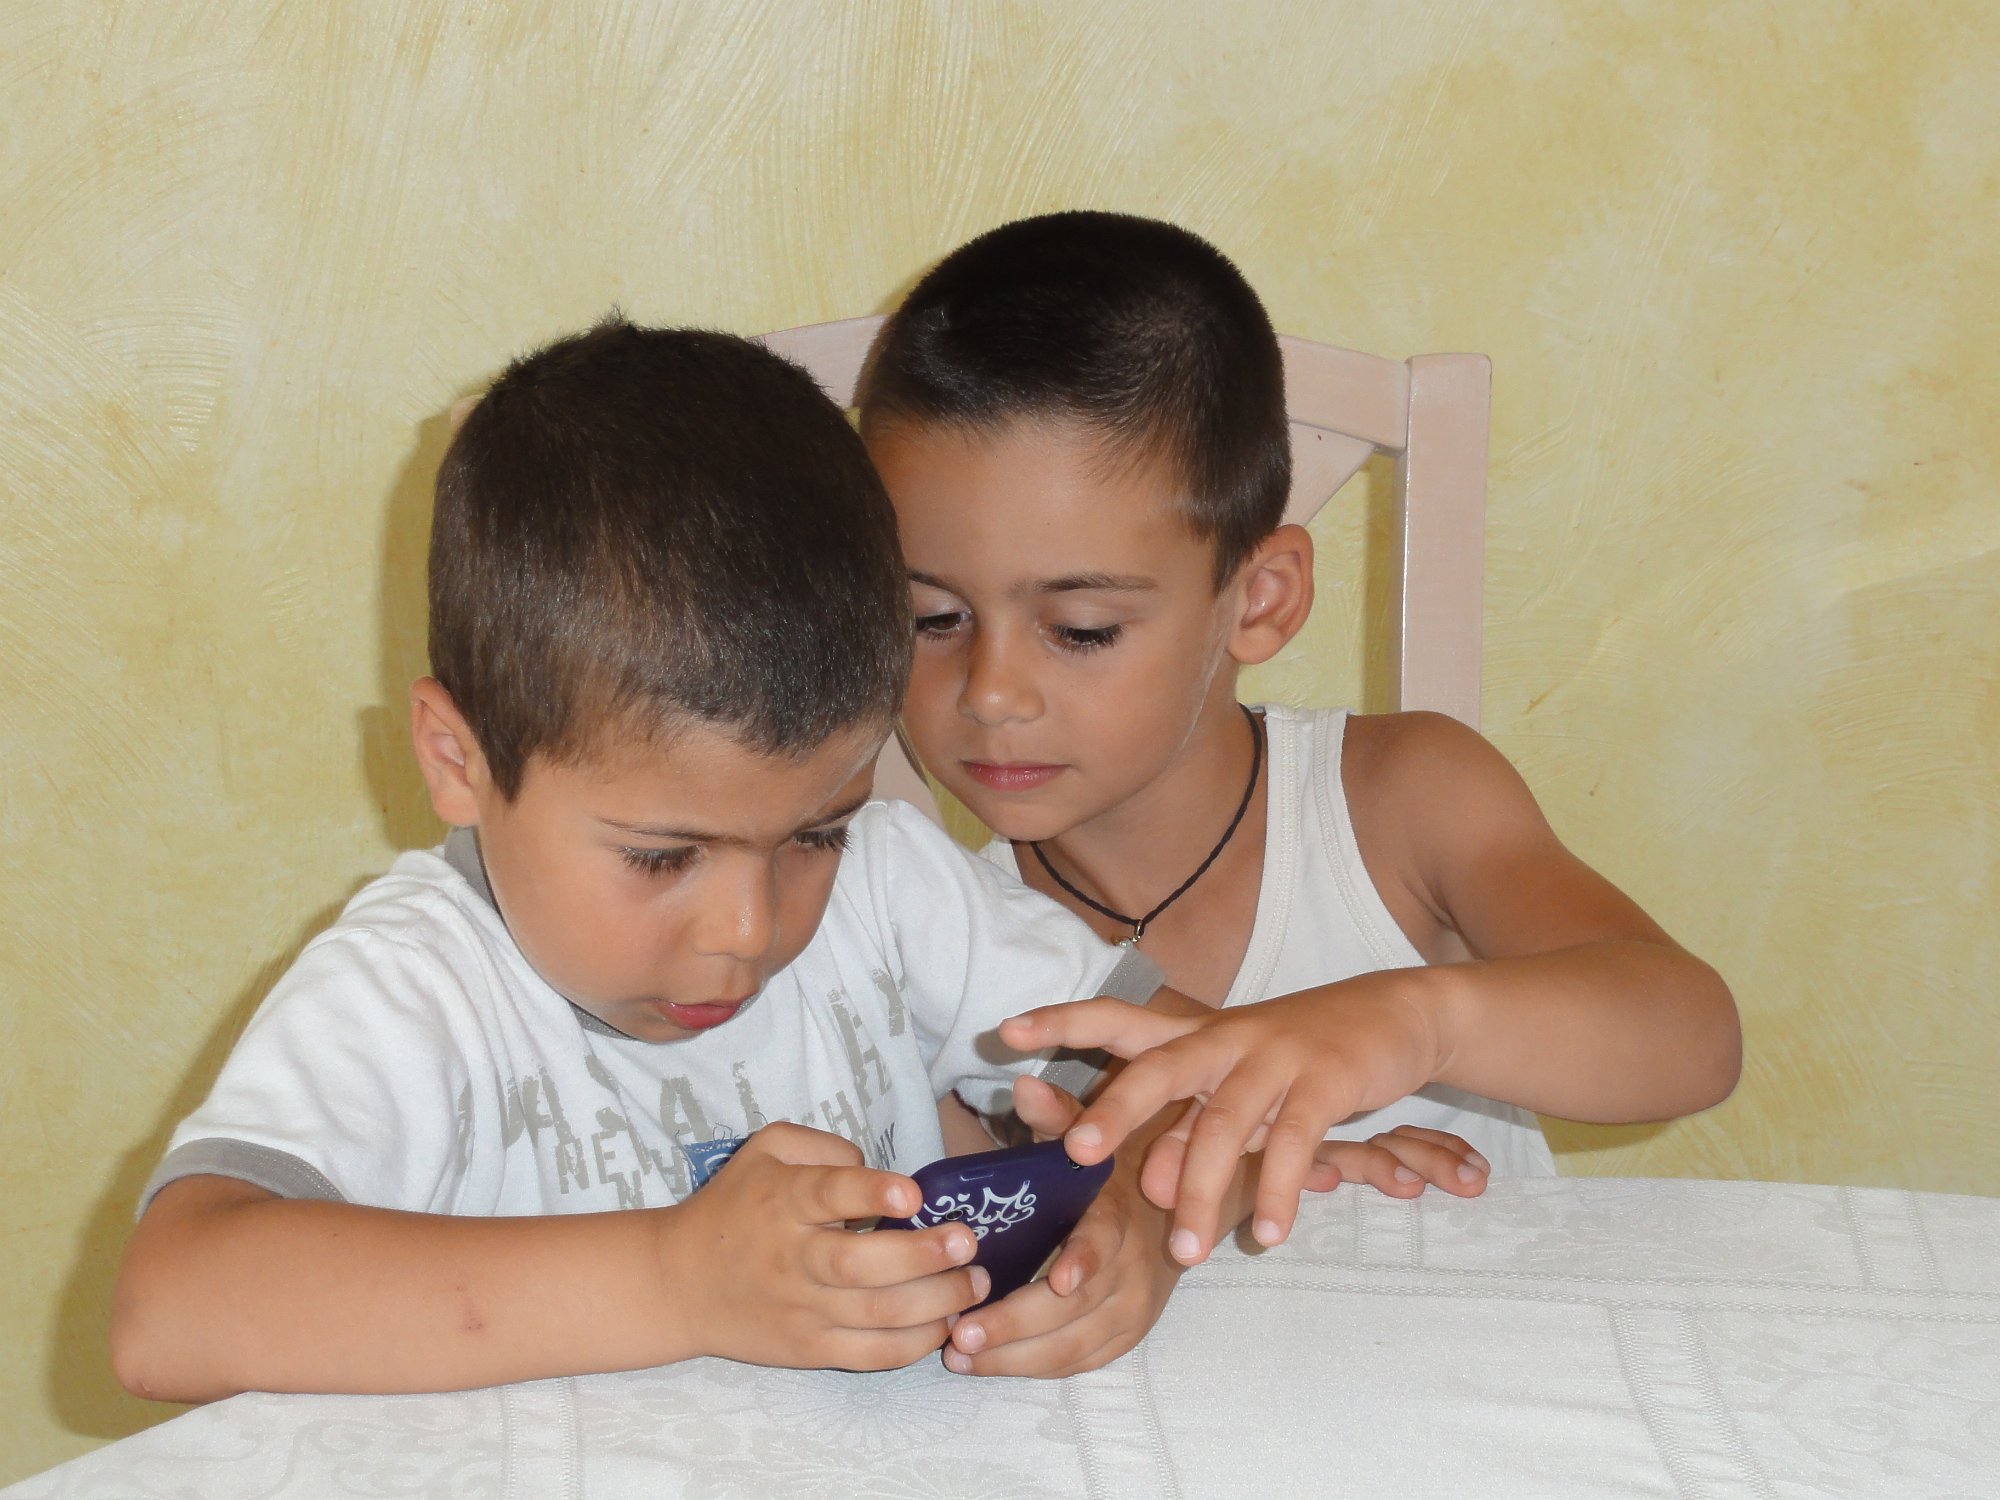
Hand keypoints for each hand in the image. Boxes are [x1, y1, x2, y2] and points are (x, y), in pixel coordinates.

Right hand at [667, 1122, 987, 1369]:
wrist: (678, 1282)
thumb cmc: (735, 1205)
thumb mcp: (766, 1150)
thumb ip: (822, 1147)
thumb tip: (877, 1172)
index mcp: (782, 1201)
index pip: (827, 1195)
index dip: (871, 1193)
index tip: (912, 1194)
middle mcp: (792, 1258)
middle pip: (860, 1265)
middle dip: (924, 1256)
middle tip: (967, 1242)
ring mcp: (801, 1310)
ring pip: (876, 1316)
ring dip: (936, 1302)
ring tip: (974, 1284)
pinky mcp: (808, 1350)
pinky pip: (869, 1355)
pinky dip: (913, 1344)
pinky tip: (945, 1324)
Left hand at [941, 1075, 1181, 1376]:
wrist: (1170, 1209)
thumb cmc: (1108, 1170)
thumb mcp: (1087, 1134)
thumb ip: (1056, 1114)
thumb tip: (1022, 1084)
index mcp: (1117, 1215)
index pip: (1104, 1242)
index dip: (1083, 1262)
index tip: (1054, 1281)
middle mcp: (1132, 1268)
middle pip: (1076, 1311)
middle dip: (1016, 1326)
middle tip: (960, 1335)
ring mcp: (1132, 1310)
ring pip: (1073, 1347)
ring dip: (1014, 1358)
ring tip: (959, 1356)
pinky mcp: (1125, 1338)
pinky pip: (1079, 1364)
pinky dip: (1033, 1368)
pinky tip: (988, 1365)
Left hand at [998, 977, 1452, 1263]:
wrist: (1392, 1016)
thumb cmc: (1294, 1059)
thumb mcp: (1232, 1085)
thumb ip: (1186, 1126)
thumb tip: (1146, 1184)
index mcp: (1193, 1034)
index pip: (1116, 1018)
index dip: (1061, 1021)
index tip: (1005, 1031)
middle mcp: (1223, 1039)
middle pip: (1159, 1069)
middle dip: (1115, 1111)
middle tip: (1076, 1155)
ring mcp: (1274, 1056)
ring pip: (1225, 1124)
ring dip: (1202, 1192)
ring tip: (1186, 1255)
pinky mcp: (1325, 1080)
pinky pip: (1293, 1142)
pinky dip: (1277, 1192)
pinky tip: (1269, 1234)